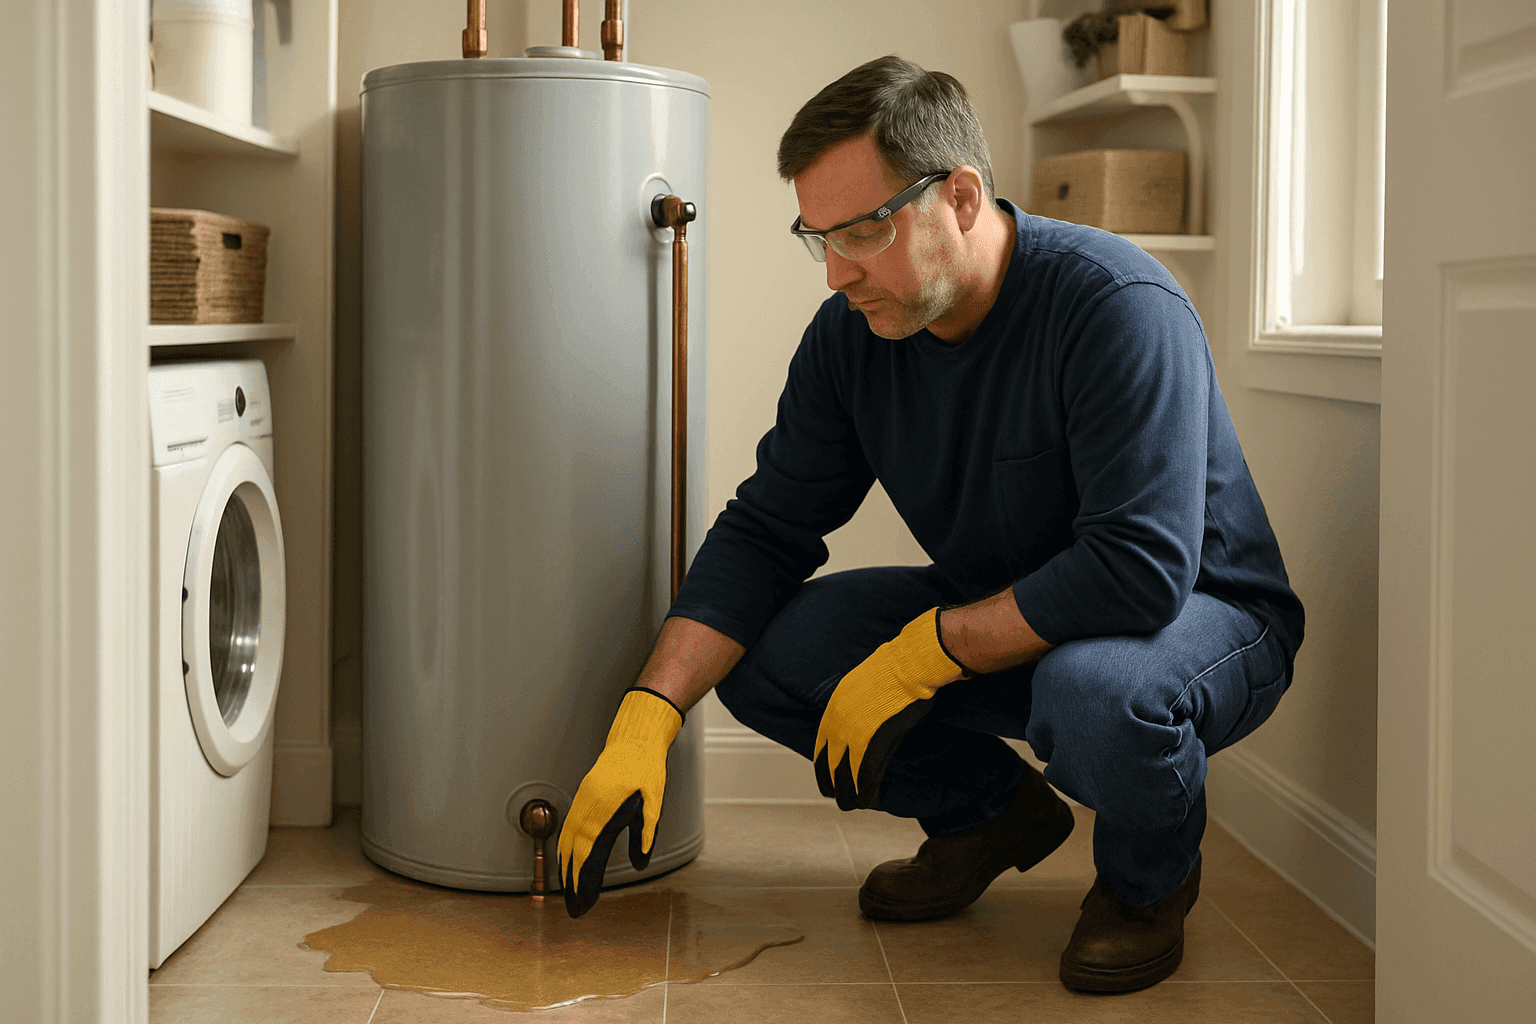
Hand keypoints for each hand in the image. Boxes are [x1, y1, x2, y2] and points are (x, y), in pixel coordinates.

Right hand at [557, 687, 682, 917]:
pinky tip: (566, 859)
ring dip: (565, 868)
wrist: (634, 740)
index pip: (590, 857)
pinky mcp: (582, 797)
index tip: (583, 903)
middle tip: (573, 908)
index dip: (585, 883)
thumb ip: (645, 832)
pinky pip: (567, 827)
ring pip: (566, 841)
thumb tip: (640, 862)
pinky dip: (564, 848)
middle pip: (573, 854)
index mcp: (606, 813)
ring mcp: (582, 802)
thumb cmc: (645, 770)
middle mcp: (588, 809)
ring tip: (567, 891)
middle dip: (572, 884)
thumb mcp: (653, 802)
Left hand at [813, 608, 970, 810]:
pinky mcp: (877, 740)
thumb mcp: (863, 685)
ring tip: (852, 806)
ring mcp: (857, 732)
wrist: (910, 663)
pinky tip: (869, 799)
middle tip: (838, 799)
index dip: (823, 766)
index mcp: (835, 707)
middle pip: (829, 763)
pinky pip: (867, 772)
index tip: (827, 778)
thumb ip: (855, 706)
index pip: (821, 744)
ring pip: (846, 773)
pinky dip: (867, 789)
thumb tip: (858, 719)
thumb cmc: (895, 671)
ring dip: (849, 793)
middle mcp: (840, 721)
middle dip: (833, 785)